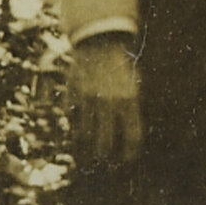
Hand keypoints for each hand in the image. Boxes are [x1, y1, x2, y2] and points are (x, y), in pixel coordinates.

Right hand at [69, 35, 142, 165]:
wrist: (99, 40)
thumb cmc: (121, 65)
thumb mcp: (134, 85)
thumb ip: (130, 111)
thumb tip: (127, 140)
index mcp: (129, 101)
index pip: (132, 138)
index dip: (129, 155)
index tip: (126, 162)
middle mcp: (108, 103)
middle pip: (105, 143)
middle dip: (105, 158)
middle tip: (104, 164)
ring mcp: (88, 100)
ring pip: (83, 136)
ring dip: (84, 151)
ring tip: (85, 162)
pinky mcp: (72, 95)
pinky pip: (71, 120)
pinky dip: (72, 130)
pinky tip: (74, 137)